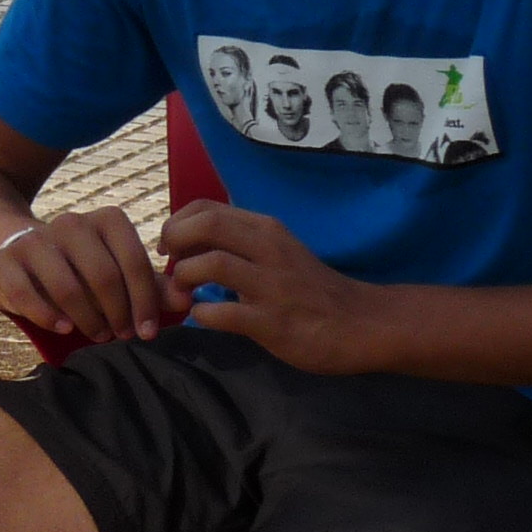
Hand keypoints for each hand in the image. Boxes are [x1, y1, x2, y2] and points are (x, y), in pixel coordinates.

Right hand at [0, 202, 179, 343]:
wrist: (18, 251)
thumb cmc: (80, 266)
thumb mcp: (118, 270)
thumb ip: (151, 286)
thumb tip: (187, 300)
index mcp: (106, 220)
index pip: (135, 261)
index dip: (145, 301)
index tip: (148, 330)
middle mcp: (71, 223)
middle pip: (103, 275)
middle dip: (117, 313)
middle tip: (122, 335)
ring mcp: (36, 240)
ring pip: (67, 287)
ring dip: (87, 319)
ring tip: (98, 334)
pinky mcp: (6, 261)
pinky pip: (27, 294)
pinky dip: (47, 316)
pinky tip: (64, 328)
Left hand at [159, 202, 397, 372]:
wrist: (362, 324)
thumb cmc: (311, 288)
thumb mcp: (278, 252)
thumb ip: (240, 244)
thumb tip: (188, 246)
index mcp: (266, 230)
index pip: (206, 207)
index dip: (176, 223)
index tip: (170, 246)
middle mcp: (268, 249)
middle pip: (206, 225)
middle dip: (174, 241)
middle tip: (169, 265)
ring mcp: (271, 285)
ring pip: (211, 264)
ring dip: (184, 279)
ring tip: (184, 293)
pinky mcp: (272, 322)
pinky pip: (220, 313)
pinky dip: (201, 315)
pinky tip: (204, 318)